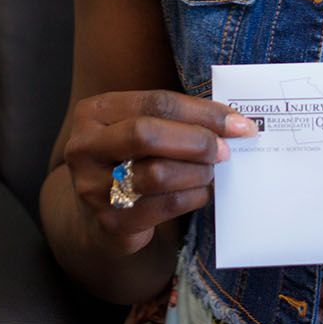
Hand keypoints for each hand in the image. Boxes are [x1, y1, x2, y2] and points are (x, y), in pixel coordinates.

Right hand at [63, 89, 256, 255]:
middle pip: (147, 135)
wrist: (103, 206)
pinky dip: (192, 197)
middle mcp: (84, 148)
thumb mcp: (146, 124)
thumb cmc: (135, 154)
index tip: (238, 123)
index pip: (155, 102)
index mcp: (94, 111)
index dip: (202, 112)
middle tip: (225, 150)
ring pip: (157, 174)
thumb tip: (236, 123)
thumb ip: (181, 117)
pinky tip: (200, 191)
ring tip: (210, 170)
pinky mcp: (109, 221)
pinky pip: (164, 207)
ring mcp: (92, 188)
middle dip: (196, 141)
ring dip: (197, 172)